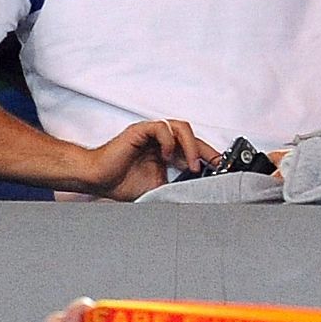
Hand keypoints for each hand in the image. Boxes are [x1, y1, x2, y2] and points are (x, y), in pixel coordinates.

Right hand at [82, 120, 215, 200]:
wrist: (98, 179)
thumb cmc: (121, 183)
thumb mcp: (157, 188)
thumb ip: (174, 186)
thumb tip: (195, 194)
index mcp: (166, 152)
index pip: (192, 149)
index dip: (208, 156)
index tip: (221, 168)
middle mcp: (161, 141)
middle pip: (191, 137)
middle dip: (206, 150)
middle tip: (215, 164)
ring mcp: (151, 134)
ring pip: (180, 128)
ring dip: (190, 146)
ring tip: (192, 164)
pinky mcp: (140, 131)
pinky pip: (161, 127)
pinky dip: (168, 140)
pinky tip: (166, 156)